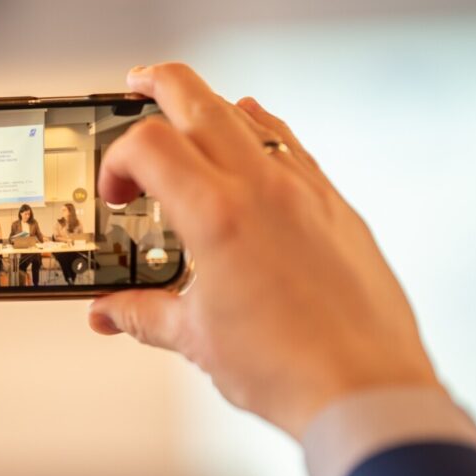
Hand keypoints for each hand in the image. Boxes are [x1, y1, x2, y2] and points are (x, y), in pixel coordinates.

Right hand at [89, 64, 439, 437]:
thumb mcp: (196, 339)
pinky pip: (293, 144)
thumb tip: (109, 312)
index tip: (117, 195)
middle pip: (198, 99)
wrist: (365, 390)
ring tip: (190, 113)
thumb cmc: (291, 369)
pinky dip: (261, 132)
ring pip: (249, 115)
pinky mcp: (335, 206)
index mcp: (218, 215)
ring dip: (210, 105)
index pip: (148, 146)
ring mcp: (306, 191)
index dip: (117, 162)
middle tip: (137, 85)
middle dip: (158, 84)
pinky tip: (253, 144)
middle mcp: (263, 188)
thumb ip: (141, 314)